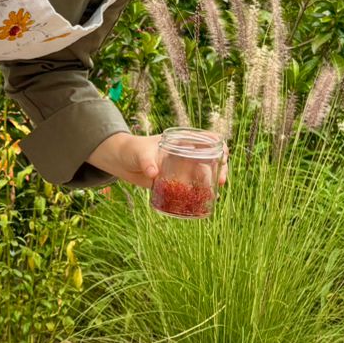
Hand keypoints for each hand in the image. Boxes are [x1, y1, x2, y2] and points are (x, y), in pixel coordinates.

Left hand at [87, 131, 228, 189]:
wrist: (121, 161)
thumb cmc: (132, 150)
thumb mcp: (139, 153)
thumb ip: (146, 161)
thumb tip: (152, 173)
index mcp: (182, 141)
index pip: (209, 139)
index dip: (219, 147)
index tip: (222, 157)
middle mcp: (186, 154)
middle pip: (211, 160)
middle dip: (220, 169)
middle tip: (220, 181)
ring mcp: (182, 169)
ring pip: (204, 176)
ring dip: (211, 184)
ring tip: (213, 195)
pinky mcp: (175, 183)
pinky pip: (190, 188)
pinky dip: (197, 195)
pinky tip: (201, 203)